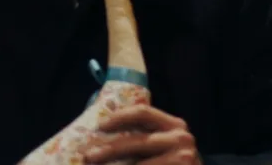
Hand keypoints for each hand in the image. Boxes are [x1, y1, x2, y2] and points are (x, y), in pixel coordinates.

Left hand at [83, 104, 199, 163]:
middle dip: (109, 149)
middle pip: (137, 141)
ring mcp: (183, 158)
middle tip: (88, 155)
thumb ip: (144, 135)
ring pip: (139, 164)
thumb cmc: (174, 161)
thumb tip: (102, 130)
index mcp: (174, 124)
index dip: (119, 117)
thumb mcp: (163, 143)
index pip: (143, 112)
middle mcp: (181, 138)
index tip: (99, 126)